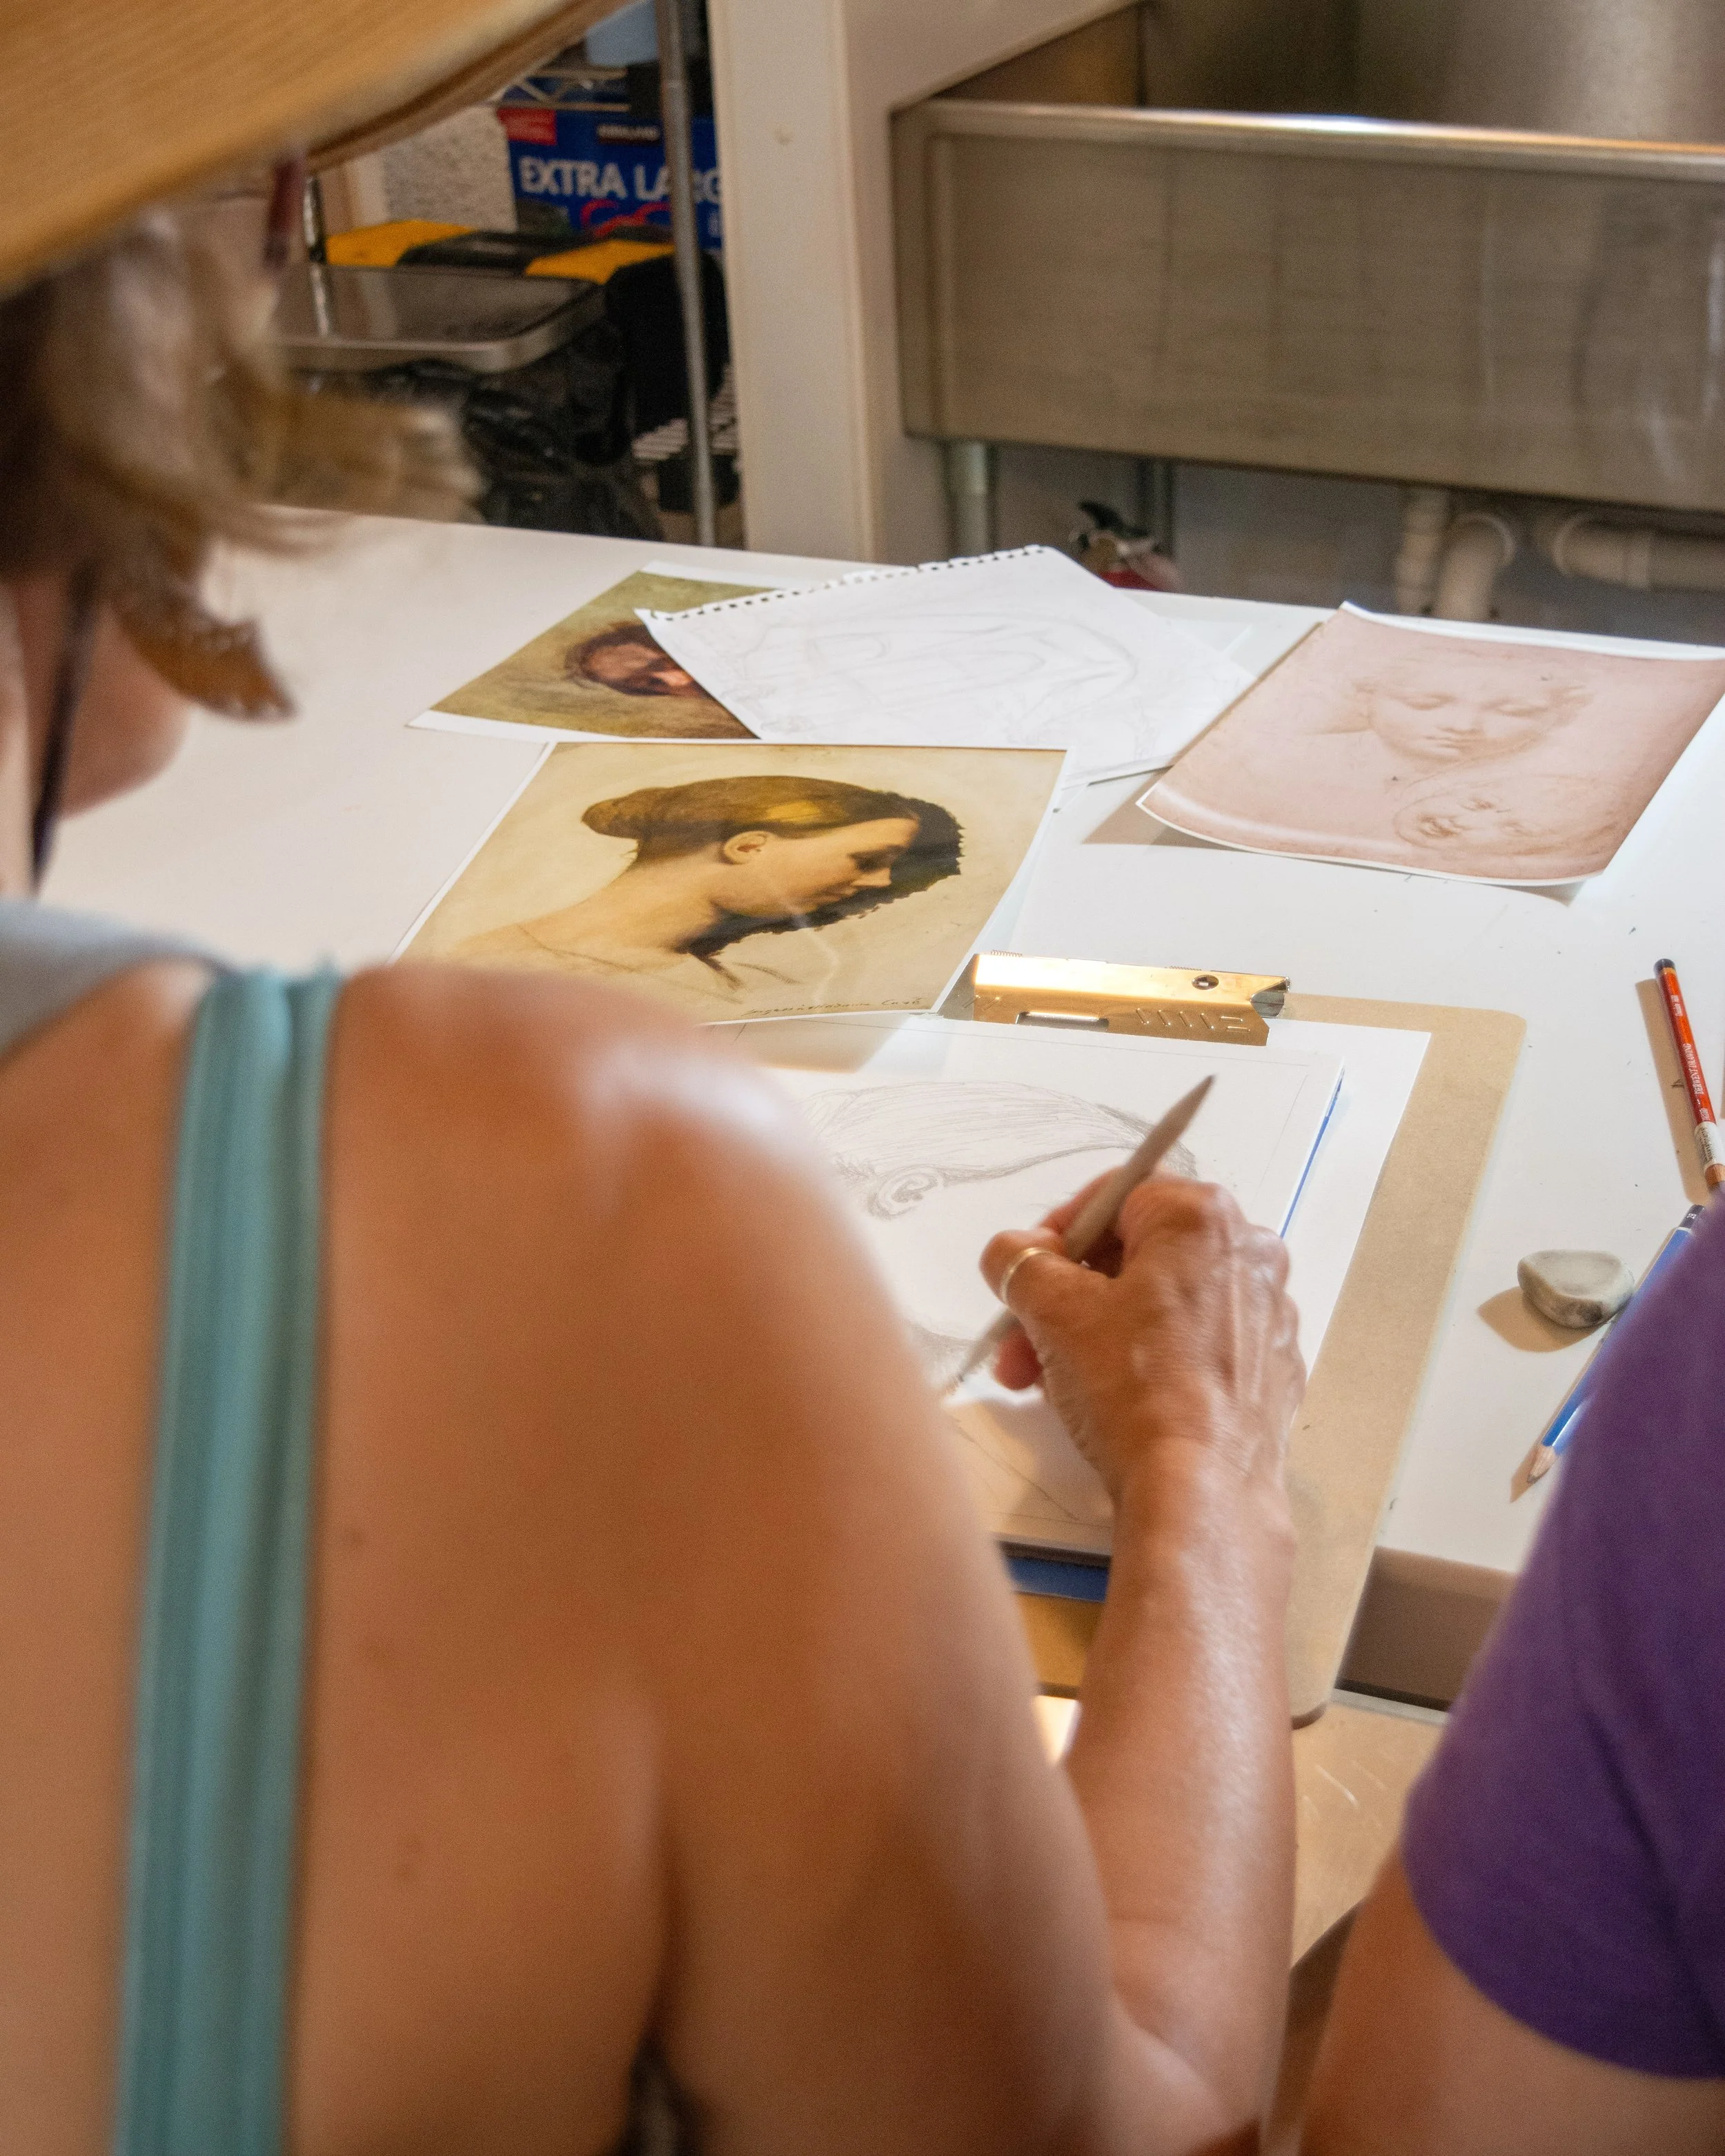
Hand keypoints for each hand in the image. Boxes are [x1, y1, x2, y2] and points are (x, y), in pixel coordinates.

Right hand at [980, 1177, 1303, 1513]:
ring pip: (1163, 1302)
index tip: (1027, 1274)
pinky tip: (1114, 1401)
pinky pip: (1196, 1343)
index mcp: (1201, 1217)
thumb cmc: (1136, 1390)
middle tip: (1024, 1344)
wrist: (1202, 1493)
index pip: (1113, 1196)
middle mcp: (1248, 1252)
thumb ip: (1021, 1263)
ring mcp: (1266, 1312)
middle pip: (1136, 1254)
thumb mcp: (1053, 1313)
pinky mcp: (1271, 1366)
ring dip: (1099, 1332)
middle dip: (1068, 1298)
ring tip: (1053, 1383)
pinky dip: (1151, 1359)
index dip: (1056, 1233)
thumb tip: (1014, 1252)